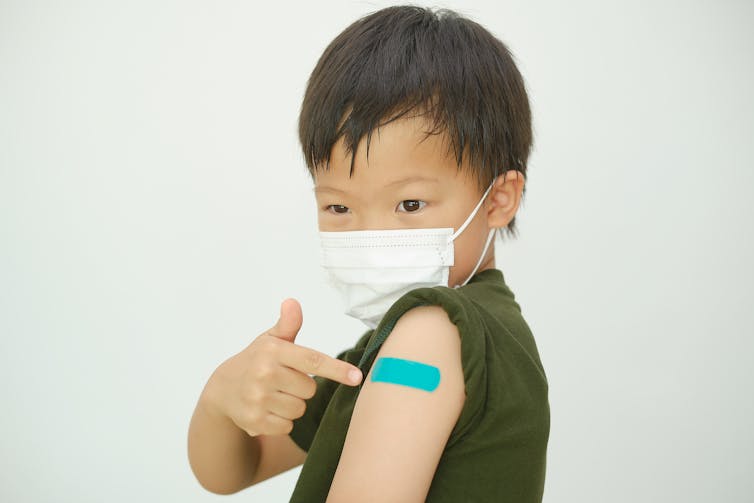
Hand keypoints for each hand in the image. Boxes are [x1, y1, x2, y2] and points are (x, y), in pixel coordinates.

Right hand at [201, 298, 362, 436]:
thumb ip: (288, 324)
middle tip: (283, 381)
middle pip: (309, 389)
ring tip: (274, 395)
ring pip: (299, 409)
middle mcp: (264, 373)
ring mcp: (258, 398)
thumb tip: (292, 302)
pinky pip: (287, 426)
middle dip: (301, 387)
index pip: (312, 360)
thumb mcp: (270, 340)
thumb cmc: (255, 361)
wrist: (222, 389)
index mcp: (273, 350)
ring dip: (292, 405)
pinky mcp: (254, 421)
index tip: (357, 377)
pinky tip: (267, 409)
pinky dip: (281, 421)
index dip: (337, 369)